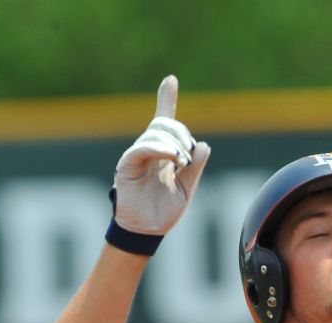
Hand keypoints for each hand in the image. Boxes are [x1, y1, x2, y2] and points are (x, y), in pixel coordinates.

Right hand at [112, 75, 210, 235]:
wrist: (148, 232)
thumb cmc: (164, 212)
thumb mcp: (187, 188)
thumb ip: (194, 167)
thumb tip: (204, 144)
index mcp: (162, 153)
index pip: (164, 121)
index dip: (166, 99)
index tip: (171, 80)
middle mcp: (148, 150)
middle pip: (164, 124)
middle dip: (181, 133)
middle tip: (189, 157)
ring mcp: (136, 156)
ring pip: (155, 133)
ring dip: (174, 144)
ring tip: (182, 162)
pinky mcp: (127, 165)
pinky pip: (142, 147)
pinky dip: (160, 148)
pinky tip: (173, 157)